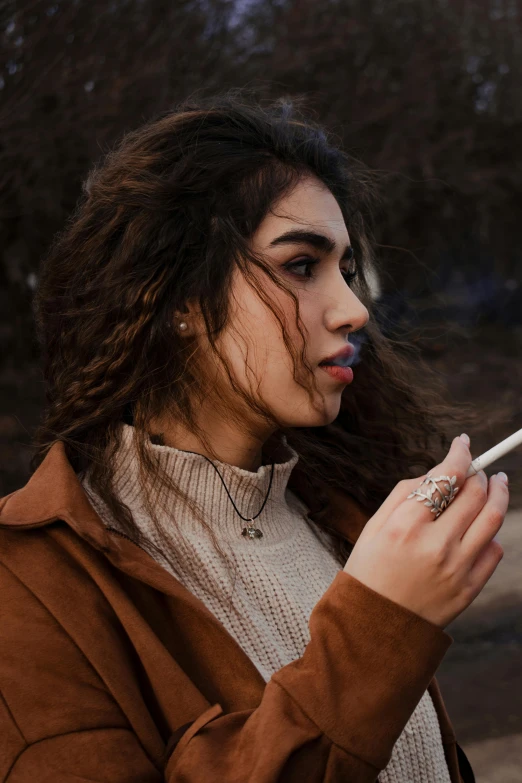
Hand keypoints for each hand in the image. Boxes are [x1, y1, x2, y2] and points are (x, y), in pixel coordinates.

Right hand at [343, 436, 508, 628]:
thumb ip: (405, 493)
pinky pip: (494, 551)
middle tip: (478, 468)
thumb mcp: (374, 526)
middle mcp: (435, 545)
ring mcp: (456, 569)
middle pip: (475, 494)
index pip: (446, 477)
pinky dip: (491, 532)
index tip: (463, 443)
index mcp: (405, 526)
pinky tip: (483, 526)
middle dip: (480, 473)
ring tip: (498, 483)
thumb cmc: (370, 570)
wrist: (374, 626)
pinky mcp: (469, 589)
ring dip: (499, 493)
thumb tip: (438, 471)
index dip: (460, 454)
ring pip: (493, 518)